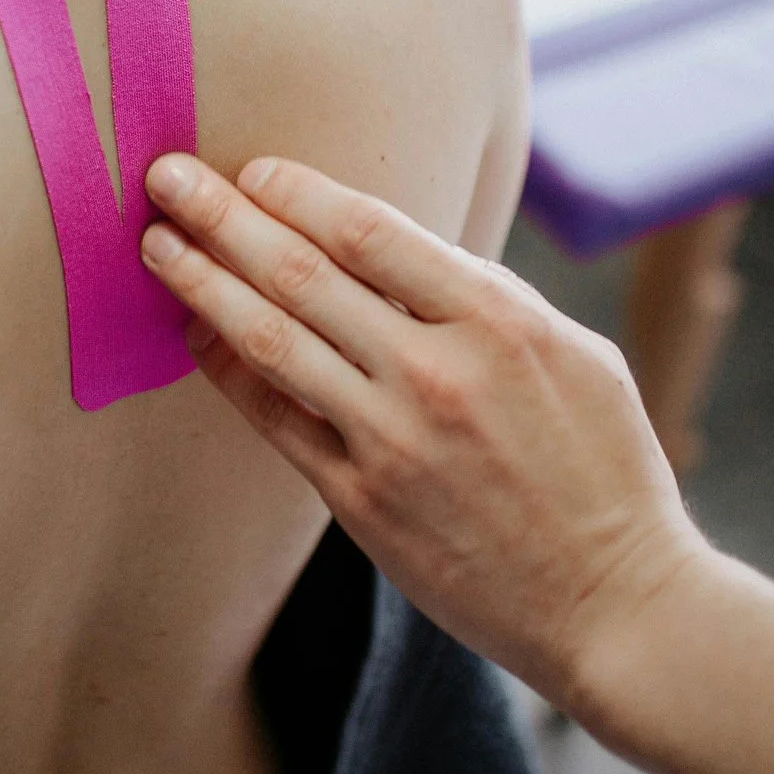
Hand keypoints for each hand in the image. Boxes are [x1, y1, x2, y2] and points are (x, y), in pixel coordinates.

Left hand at [139, 152, 708, 711]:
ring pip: (272, 342)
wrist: (616, 605)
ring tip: (157, 246)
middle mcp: (436, 373)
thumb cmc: (606, 471)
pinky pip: (276, 420)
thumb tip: (405, 251)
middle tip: (166, 176)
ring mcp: (392, 441)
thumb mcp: (575, 355)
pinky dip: (228, 371)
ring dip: (203, 285)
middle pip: (303, 274)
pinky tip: (196, 335)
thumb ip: (487, 299)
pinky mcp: (362, 502)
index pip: (371, 230)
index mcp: (499, 321)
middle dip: (223, 216)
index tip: (254, 168)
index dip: (299, 192)